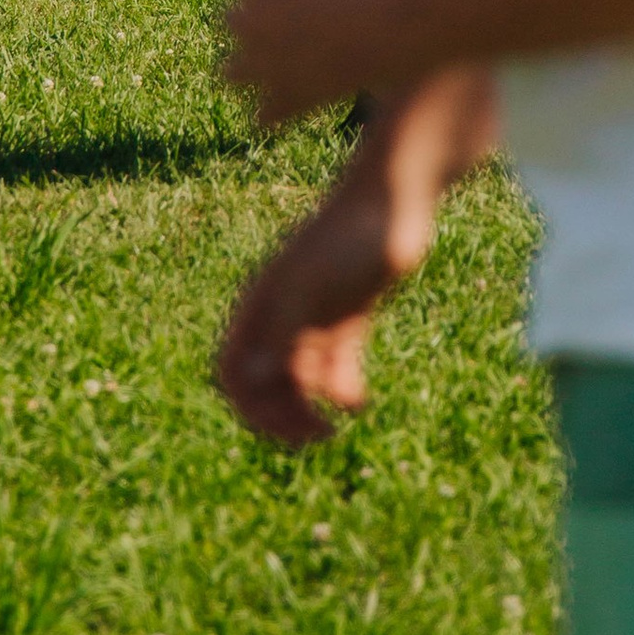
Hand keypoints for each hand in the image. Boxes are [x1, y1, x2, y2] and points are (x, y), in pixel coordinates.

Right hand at [215, 183, 398, 445]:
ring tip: (337, 426)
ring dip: (312, 405)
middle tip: (319, 437)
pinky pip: (336, 362)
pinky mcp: (349, 313)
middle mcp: (283, 313)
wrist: (398, 196)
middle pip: (268, 380)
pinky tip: (359, 402)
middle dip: (285, 414)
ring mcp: (316, 313)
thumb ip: (280, 333)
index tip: (283, 429)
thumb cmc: (350, 237)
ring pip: (302, 375)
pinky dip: (342, 386)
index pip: (235, 370)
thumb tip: (249, 379)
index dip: (250, 406)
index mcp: (262, 305)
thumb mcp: (311, 289)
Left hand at [225, 0, 422, 123]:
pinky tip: (292, 104)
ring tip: (281, 70)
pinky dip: (274, 111)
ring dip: (246, 72)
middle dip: (254, 26)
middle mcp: (250, 21)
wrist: (410, 10)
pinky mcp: (291, 100)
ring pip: (233, 74)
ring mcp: (267, 64)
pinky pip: (266, 114)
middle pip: (233, 26)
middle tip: (295, 27)